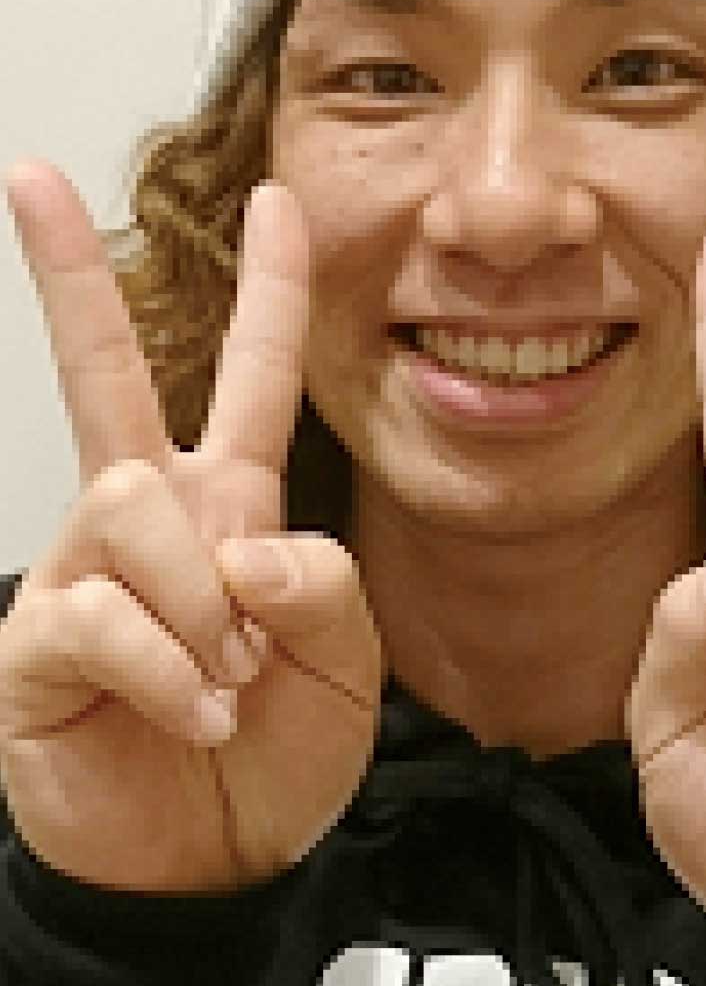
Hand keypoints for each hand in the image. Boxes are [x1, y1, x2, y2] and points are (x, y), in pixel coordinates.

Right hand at [0, 162, 380, 891]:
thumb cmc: (281, 749)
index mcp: (231, 503)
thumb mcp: (345, 666)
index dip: (271, 291)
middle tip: (29, 176)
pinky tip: (192, 706)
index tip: (276, 201)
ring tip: (227, 673)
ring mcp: (88, 571)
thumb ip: (321, 590)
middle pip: (106, 374)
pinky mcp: (40, 640)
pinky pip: (97, 611)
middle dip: (71, 275)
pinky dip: (165, 665)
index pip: (253, 375)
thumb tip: (248, 543)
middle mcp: (152, 517)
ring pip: (129, 501)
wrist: (217, 859)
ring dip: (197, 594)